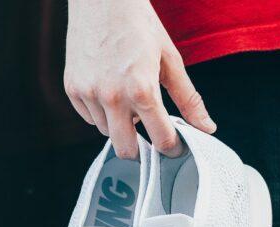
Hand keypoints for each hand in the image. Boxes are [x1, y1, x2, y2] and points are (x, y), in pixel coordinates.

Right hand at [64, 0, 215, 158]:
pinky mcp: (72, 90)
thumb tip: (206, 127)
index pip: (160, 139)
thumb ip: (189, 98)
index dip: (171, 147)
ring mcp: (89, 94)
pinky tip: (108, 89)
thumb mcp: (170, 59)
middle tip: (148, 133)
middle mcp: (113, 96)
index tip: (174, 146)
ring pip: (106, 132)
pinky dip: (101, 112)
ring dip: (119, 124)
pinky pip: (89, 118)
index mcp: (142, 89)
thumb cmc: (138, 24)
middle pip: (126, 150)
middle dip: (140, 149)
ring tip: (126, 96)